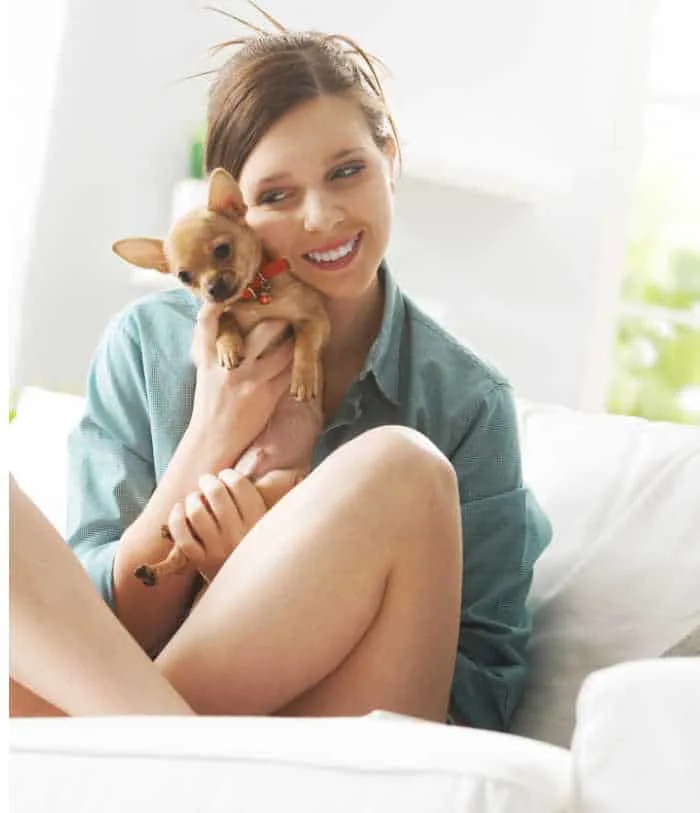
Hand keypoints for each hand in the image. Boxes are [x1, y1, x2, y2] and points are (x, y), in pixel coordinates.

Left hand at [165, 469, 267, 582]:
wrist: (252, 591)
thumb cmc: (256, 548)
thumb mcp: (268, 526)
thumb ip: (262, 503)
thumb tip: (267, 467)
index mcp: (259, 523)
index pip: (240, 486)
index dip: (229, 474)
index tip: (226, 476)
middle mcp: (239, 535)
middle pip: (216, 493)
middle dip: (208, 481)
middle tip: (206, 481)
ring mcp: (218, 550)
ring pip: (197, 512)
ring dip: (192, 498)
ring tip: (195, 498)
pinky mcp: (200, 562)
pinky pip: (182, 536)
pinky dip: (177, 518)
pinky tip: (179, 510)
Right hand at [187, 304, 292, 465]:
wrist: (213, 438)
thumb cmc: (210, 405)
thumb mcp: (205, 373)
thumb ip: (214, 351)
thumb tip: (224, 328)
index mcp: (209, 358)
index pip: (208, 323)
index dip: (217, 304)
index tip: (229, 293)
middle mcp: (230, 365)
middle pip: (260, 331)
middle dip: (278, 318)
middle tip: (289, 310)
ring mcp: (250, 379)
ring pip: (283, 349)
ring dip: (295, 340)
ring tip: (303, 331)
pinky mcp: (267, 394)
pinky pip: (290, 372)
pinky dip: (299, 364)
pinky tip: (306, 358)